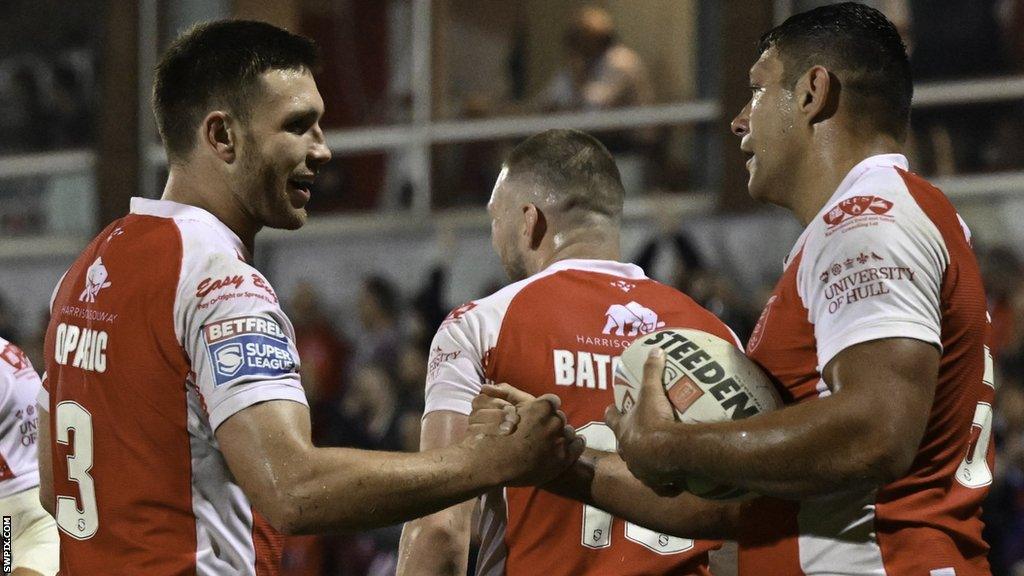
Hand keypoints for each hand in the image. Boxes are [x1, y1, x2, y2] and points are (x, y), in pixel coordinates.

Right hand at [467, 387, 583, 486]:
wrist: (493, 466)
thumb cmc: (494, 438)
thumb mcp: (499, 409)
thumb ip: (508, 393)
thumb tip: (497, 385)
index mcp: (542, 407)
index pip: (552, 401)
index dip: (545, 408)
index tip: (540, 414)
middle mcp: (554, 422)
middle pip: (560, 417)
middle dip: (552, 423)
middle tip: (541, 432)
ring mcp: (560, 441)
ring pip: (569, 431)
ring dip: (561, 435)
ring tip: (549, 443)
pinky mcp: (564, 458)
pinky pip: (577, 445)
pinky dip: (574, 444)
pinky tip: (566, 447)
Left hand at [604, 348, 680, 491]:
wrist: (666, 452)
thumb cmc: (654, 420)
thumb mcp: (652, 392)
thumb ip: (652, 370)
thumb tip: (655, 349)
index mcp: (622, 429)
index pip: (612, 419)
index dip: (611, 414)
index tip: (610, 410)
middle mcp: (627, 450)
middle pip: (623, 444)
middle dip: (628, 439)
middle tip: (638, 434)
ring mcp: (639, 468)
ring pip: (638, 464)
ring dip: (644, 459)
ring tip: (656, 455)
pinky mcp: (655, 481)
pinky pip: (658, 482)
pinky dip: (663, 480)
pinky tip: (671, 479)